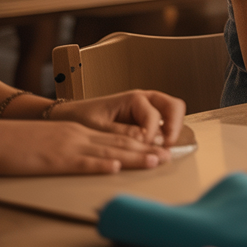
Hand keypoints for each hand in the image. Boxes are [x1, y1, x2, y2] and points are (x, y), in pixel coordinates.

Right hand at [0, 119, 171, 174]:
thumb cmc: (16, 143)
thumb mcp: (49, 139)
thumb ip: (69, 145)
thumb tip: (88, 157)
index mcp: (77, 131)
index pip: (114, 136)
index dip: (139, 142)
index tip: (157, 148)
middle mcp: (78, 135)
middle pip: (119, 142)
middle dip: (145, 149)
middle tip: (167, 155)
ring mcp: (68, 146)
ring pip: (108, 151)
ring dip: (134, 157)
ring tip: (155, 161)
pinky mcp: (55, 159)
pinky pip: (82, 162)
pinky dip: (101, 165)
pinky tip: (116, 166)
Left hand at [49, 89, 186, 145]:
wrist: (72, 115)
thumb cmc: (83, 117)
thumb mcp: (99, 127)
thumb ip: (123, 133)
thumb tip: (144, 139)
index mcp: (133, 98)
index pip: (153, 115)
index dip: (150, 135)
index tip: (143, 148)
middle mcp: (145, 101)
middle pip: (174, 106)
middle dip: (174, 126)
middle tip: (167, 145)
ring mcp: (148, 109)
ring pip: (174, 113)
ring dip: (173, 129)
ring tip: (164, 147)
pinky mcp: (147, 120)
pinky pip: (166, 123)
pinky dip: (167, 134)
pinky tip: (159, 147)